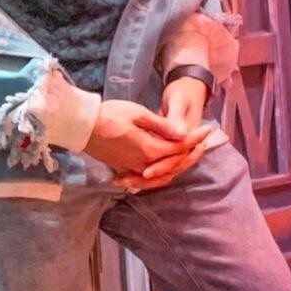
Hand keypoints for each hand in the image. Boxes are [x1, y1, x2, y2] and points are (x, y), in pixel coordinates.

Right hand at [112, 76, 209, 192]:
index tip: (208, 128)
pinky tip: (166, 169)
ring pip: (165, 173)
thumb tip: (184, 133)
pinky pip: (152, 178)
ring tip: (191, 154)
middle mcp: (145, 164)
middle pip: (175, 163)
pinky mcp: (126, 169)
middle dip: (192, 152)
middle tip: (204, 140)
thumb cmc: (109, 114)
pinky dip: (164, 174)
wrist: (82, 127)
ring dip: (180, 164)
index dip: (196, 138)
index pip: (180, 147)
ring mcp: (135, 169)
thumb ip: (161, 126)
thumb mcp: (137, 113)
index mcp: (150, 149)